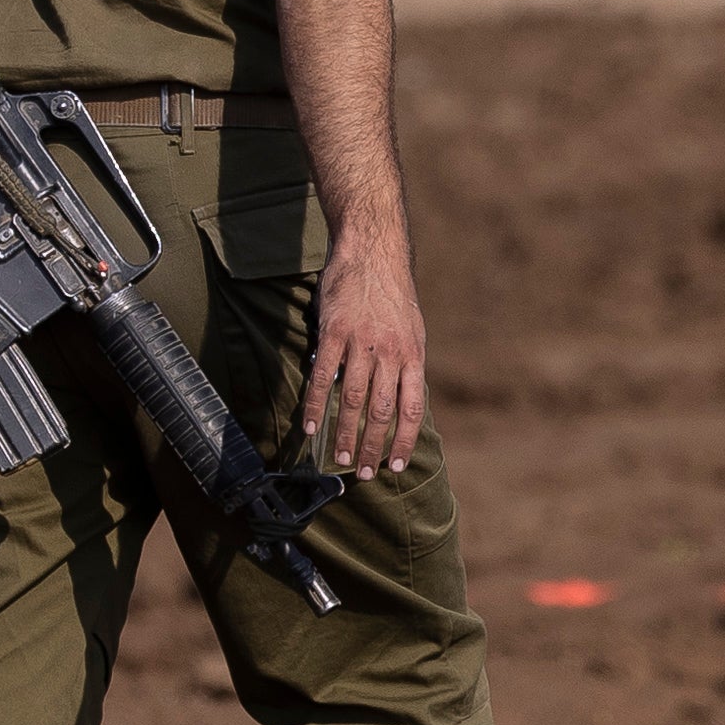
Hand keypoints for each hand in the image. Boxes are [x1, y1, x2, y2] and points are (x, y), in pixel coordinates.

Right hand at [302, 250, 429, 478]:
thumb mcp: (411, 329)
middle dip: (372, 447)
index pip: (411, 409)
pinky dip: (315, 406)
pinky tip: (310, 427)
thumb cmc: (391, 293)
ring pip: (352, 400)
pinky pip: (322, 377)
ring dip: (345, 434)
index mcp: (413, 354)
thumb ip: (404, 365)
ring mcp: (362, 342)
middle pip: (381, 411)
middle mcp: (390, 352)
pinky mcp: (334, 332)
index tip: (394, 466)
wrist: (372, 250)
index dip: (402, 441)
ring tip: (340, 459)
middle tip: (364, 473)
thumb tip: (399, 401)